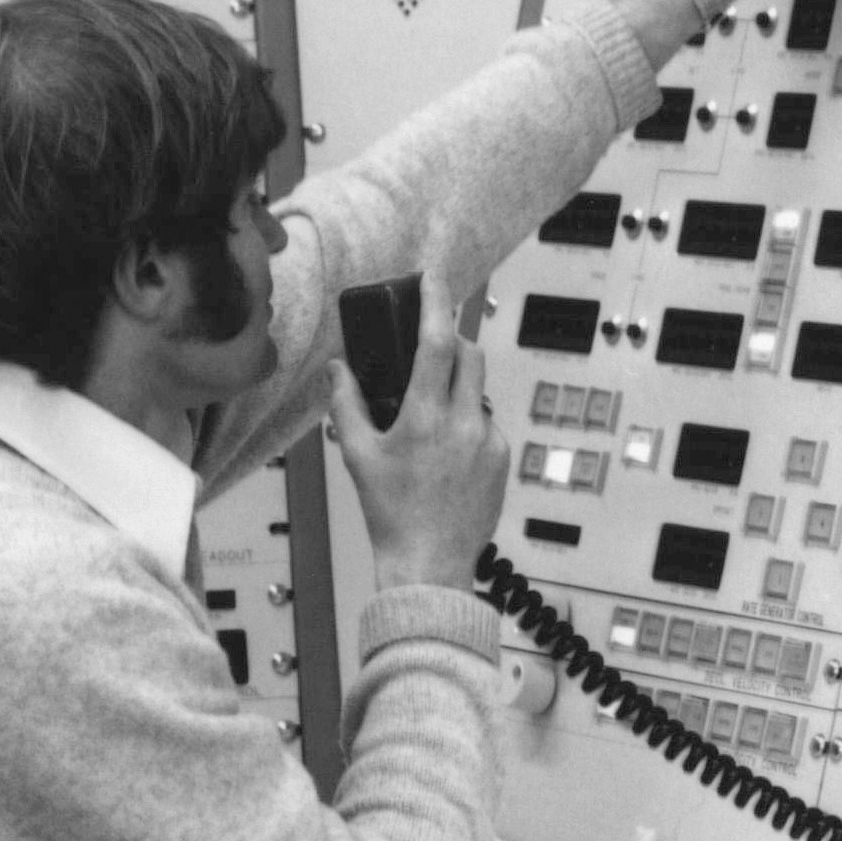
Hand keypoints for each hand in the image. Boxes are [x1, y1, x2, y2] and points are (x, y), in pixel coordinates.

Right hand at [332, 300, 508, 592]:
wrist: (429, 563)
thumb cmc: (390, 513)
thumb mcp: (356, 456)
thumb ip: (345, 404)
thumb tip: (338, 368)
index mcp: (425, 418)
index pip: (437, 342)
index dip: (436, 302)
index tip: (433, 276)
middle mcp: (463, 424)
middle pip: (471, 354)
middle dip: (453, 341)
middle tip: (432, 347)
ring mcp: (489, 442)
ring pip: (478, 392)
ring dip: (458, 390)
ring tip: (430, 424)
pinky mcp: (503, 460)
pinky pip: (487, 425)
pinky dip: (468, 425)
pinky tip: (448, 456)